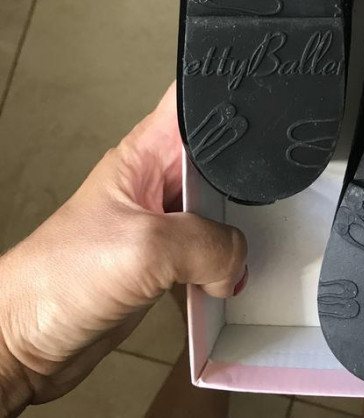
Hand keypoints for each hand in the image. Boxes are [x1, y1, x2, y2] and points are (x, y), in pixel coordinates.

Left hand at [0, 84, 246, 413]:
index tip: (259, 115)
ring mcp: (159, 223)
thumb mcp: (148, 247)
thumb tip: (237, 258)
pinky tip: (217, 284)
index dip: (226, 99)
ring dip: (231, 234)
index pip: (193, 102)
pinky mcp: (162, 264)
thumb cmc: (56, 280)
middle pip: (218, 161)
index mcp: (144, 154)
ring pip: (218, 212)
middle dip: (240, 181)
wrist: (25, 343)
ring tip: (225, 253)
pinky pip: (208, 256)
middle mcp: (154, 183)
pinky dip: (221, 270)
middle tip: (245, 207)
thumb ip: (209, 244)